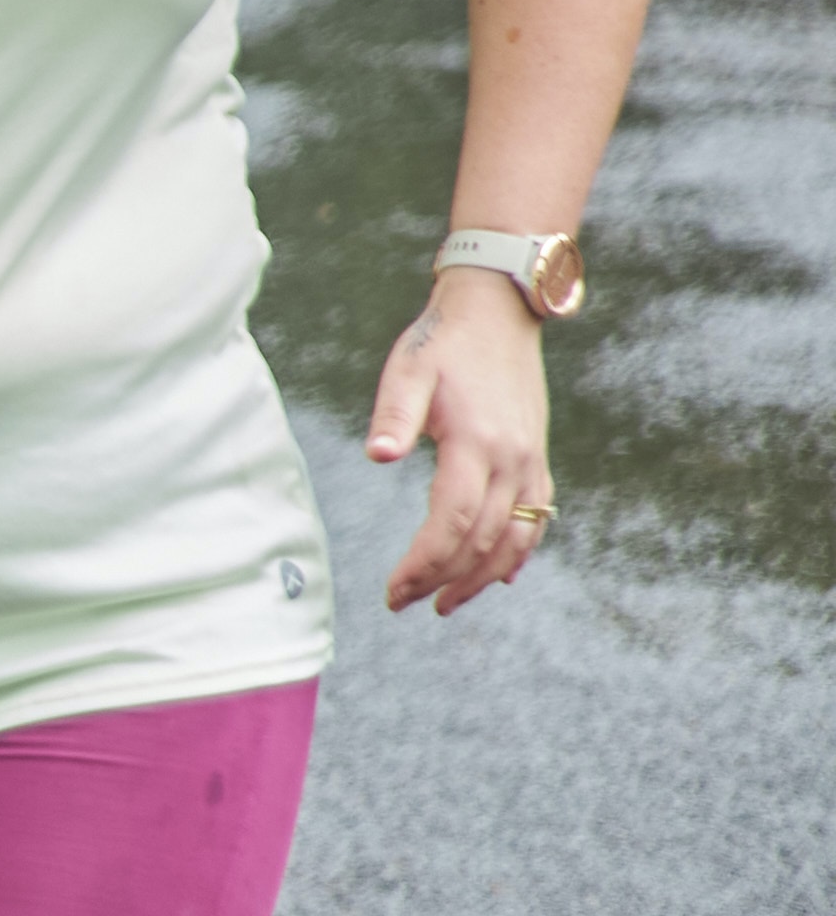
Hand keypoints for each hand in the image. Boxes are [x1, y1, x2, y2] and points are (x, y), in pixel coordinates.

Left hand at [364, 268, 556, 614]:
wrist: (498, 311)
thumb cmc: (443, 341)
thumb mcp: (408, 370)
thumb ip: (393, 415)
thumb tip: (378, 455)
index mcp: (477, 442)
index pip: (452, 522)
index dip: (424, 564)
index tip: (393, 590)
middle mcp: (513, 458)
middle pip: (482, 540)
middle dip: (442, 580)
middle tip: (403, 603)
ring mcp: (531, 460)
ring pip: (516, 538)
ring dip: (481, 577)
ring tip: (444, 604)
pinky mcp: (536, 456)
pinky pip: (537, 517)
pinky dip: (519, 552)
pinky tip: (499, 576)